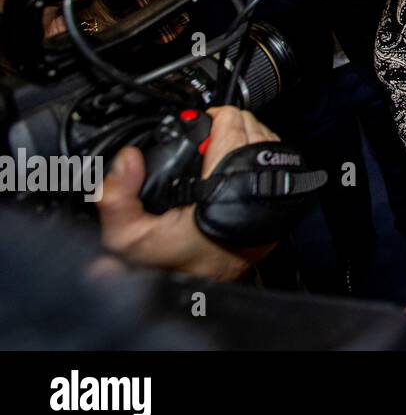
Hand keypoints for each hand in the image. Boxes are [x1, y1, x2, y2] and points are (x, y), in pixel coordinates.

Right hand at [96, 106, 277, 279]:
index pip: (234, 129)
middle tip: (209, 134)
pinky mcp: (278, 215)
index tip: (201, 124)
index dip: (215, 119)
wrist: (195, 294)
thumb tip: (127, 159)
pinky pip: (275, 170)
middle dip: (232, 126)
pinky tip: (235, 169)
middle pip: (256, 132)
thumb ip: (117, 196)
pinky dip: (258, 161)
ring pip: (270, 149)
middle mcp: (254, 194)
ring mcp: (272, 205)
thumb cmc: (168, 268)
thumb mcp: (126, 238)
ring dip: (247, 141)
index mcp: (222, 192)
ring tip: (220, 149)